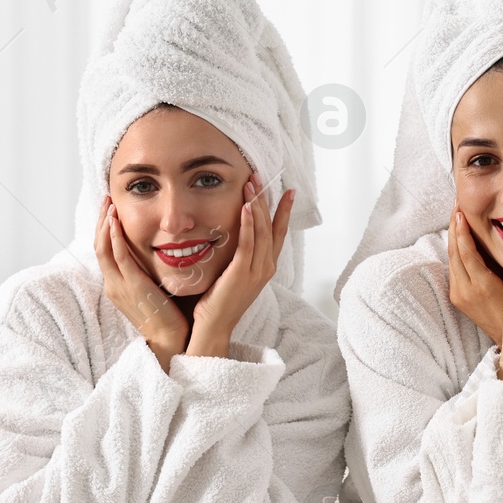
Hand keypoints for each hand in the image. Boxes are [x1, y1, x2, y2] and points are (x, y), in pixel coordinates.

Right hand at [95, 196, 188, 369]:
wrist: (170, 341)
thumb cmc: (168, 317)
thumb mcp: (154, 290)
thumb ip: (150, 273)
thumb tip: (162, 253)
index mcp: (118, 285)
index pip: (106, 251)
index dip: (106, 229)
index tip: (111, 210)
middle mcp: (114, 284)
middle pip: (99, 245)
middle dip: (102, 220)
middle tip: (106, 199)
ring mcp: (119, 285)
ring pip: (104, 249)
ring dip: (105, 224)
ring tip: (109, 204)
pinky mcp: (131, 287)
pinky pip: (118, 258)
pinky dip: (115, 238)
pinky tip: (117, 223)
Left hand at [188, 174, 293, 358]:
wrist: (215, 325)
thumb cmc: (220, 301)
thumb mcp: (234, 274)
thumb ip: (240, 256)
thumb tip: (234, 235)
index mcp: (266, 267)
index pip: (278, 233)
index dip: (283, 211)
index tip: (287, 191)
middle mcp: (266, 267)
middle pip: (271, 226)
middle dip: (267, 200)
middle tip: (261, 177)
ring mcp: (257, 270)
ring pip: (261, 231)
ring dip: (256, 205)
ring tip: (251, 184)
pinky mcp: (242, 272)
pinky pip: (248, 243)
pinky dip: (248, 223)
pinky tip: (245, 207)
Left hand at [447, 207, 502, 345]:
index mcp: (482, 286)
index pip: (466, 251)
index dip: (462, 229)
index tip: (461, 210)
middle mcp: (466, 291)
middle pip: (454, 252)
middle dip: (454, 227)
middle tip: (456, 204)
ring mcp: (459, 295)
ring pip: (451, 259)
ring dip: (453, 237)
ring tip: (456, 215)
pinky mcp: (457, 298)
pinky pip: (454, 269)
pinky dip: (455, 251)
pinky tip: (458, 238)